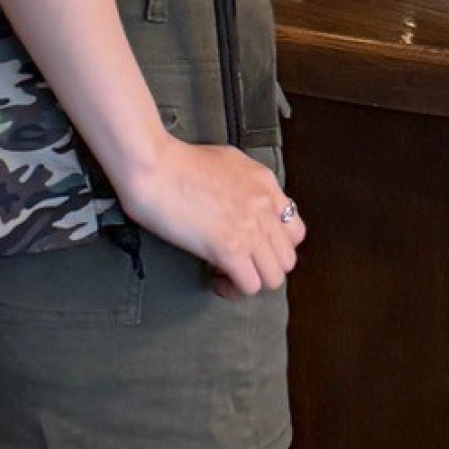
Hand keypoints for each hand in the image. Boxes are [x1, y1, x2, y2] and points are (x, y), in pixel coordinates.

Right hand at [118, 135, 305, 297]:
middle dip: (264, 266)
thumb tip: (243, 203)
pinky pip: (249, 286)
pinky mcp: (229, 249)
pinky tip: (215, 279)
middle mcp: (265, 208)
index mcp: (265, 184)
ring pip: (274, 278)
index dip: (276, 246)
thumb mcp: (226, 160)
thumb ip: (245, 183)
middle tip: (240, 264)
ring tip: (227, 275)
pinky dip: (233, 288)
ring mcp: (250, 230)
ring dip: (252, 281)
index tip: (256, 248)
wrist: (153, 166)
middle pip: (287, 258)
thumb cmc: (176, 161)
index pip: (295, 230)